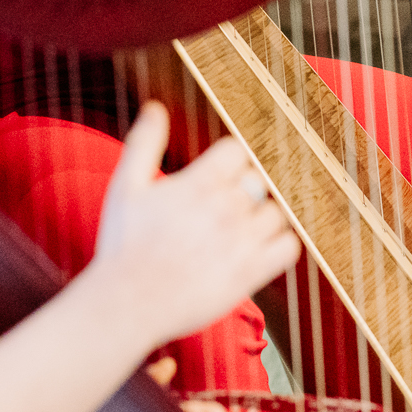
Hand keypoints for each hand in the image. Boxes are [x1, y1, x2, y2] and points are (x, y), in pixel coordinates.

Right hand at [90, 104, 298, 349]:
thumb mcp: (125, 187)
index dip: (230, 162)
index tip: (221, 175)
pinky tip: (260, 246)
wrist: (126, 303)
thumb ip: (143, 144)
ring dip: (263, 216)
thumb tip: (155, 108)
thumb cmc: (122, 245)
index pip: (239, 151)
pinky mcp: (250, 273)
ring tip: (242, 227)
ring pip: (277, 211)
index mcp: (199, 183)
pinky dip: (281, 243)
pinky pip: (289, 247)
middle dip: (245, 188)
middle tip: (228, 204)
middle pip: (259, 179)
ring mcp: (240, 241)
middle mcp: (225, 208)